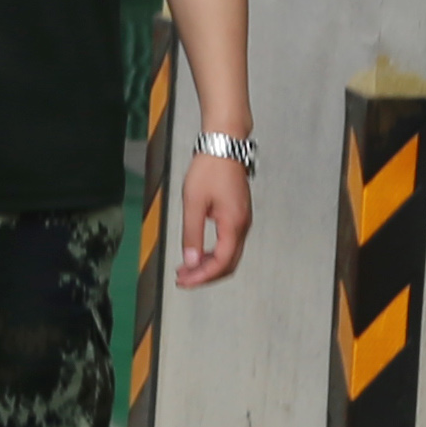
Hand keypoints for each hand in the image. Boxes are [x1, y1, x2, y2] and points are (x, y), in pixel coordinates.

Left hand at [174, 149, 255, 286]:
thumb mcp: (193, 203)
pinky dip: (214, 253)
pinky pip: (229, 243)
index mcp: (233, 224)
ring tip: (187, 268)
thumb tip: (191, 261)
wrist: (224, 145)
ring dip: (209, 265)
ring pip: (229, 255)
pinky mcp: (238, 216)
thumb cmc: (210, 168)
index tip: (185, 281)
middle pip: (228, 264)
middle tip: (183, 279)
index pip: (221, 263)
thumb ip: (192, 234)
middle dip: (205, 276)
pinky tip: (198, 253)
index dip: (202, 276)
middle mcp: (242, 225)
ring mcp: (242, 221)